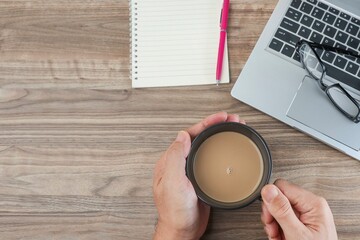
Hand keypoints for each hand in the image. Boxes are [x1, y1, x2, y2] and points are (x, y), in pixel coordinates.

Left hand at [153, 112, 244, 239]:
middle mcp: (180, 163)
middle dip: (215, 126)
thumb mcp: (173, 183)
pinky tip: (227, 149)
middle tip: (231, 120)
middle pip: (199, 137)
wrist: (182, 230)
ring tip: (232, 128)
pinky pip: (210, 159)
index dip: (206, 124)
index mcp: (171, 160)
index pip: (189, 135)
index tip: (220, 118)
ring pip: (205, 146)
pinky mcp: (200, 178)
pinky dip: (220, 150)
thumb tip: (182, 135)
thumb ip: (175, 158)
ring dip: (218, 135)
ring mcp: (190, 170)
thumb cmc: (175, 211)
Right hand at [261, 179, 337, 239]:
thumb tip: (268, 190)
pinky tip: (282, 238)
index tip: (270, 216)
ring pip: (278, 210)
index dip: (271, 201)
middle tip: (274, 230)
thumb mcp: (297, 233)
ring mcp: (306, 215)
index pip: (282, 187)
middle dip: (272, 215)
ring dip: (274, 225)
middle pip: (279, 198)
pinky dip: (278, 230)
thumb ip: (282, 211)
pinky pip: (283, 219)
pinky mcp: (302, 223)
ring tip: (278, 237)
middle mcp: (311, 206)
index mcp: (313, 204)